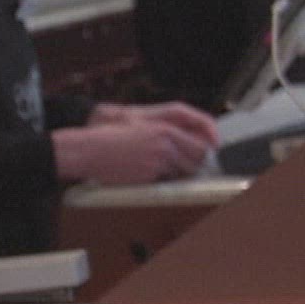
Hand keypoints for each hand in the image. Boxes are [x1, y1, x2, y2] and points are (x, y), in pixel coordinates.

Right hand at [53, 118, 215, 184]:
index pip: (201, 138)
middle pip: (198, 156)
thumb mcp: (143, 123)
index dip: (211, 146)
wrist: (90, 149)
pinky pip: (166, 180)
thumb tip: (191, 142)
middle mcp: (166, 142)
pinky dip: (162, 180)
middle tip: (195, 167)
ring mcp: (158, 159)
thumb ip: (168, 131)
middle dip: (198, 163)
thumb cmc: (113, 135)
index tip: (214, 153)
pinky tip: (148, 174)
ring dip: (180, 173)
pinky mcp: (149, 174)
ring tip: (163, 169)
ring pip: (184, 170)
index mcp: (166, 128)